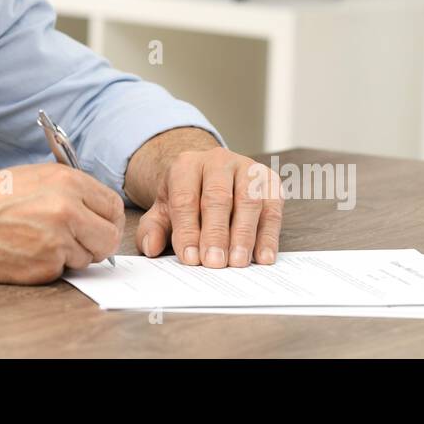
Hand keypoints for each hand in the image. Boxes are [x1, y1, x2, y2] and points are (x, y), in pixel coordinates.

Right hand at [0, 163, 124, 283]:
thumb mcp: (31, 177)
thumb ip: (68, 190)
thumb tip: (93, 207)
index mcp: (67, 182)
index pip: (112, 206)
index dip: (106, 218)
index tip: (98, 224)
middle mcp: (68, 210)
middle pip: (109, 237)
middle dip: (97, 242)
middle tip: (78, 241)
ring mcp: (58, 241)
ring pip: (88, 257)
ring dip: (71, 255)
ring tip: (40, 241)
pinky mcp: (45, 267)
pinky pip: (63, 271)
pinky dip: (50, 266)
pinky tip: (27, 252)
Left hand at [135, 148, 282, 267]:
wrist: (210, 174)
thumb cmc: (186, 197)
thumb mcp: (163, 210)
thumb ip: (153, 229)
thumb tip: (150, 247)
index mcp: (187, 165)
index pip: (185, 198)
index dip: (187, 229)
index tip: (190, 258)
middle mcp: (218, 161)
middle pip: (218, 197)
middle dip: (216, 233)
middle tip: (214, 262)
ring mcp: (247, 168)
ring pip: (248, 201)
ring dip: (244, 235)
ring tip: (238, 262)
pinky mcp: (270, 181)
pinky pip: (272, 208)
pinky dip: (269, 235)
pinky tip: (263, 257)